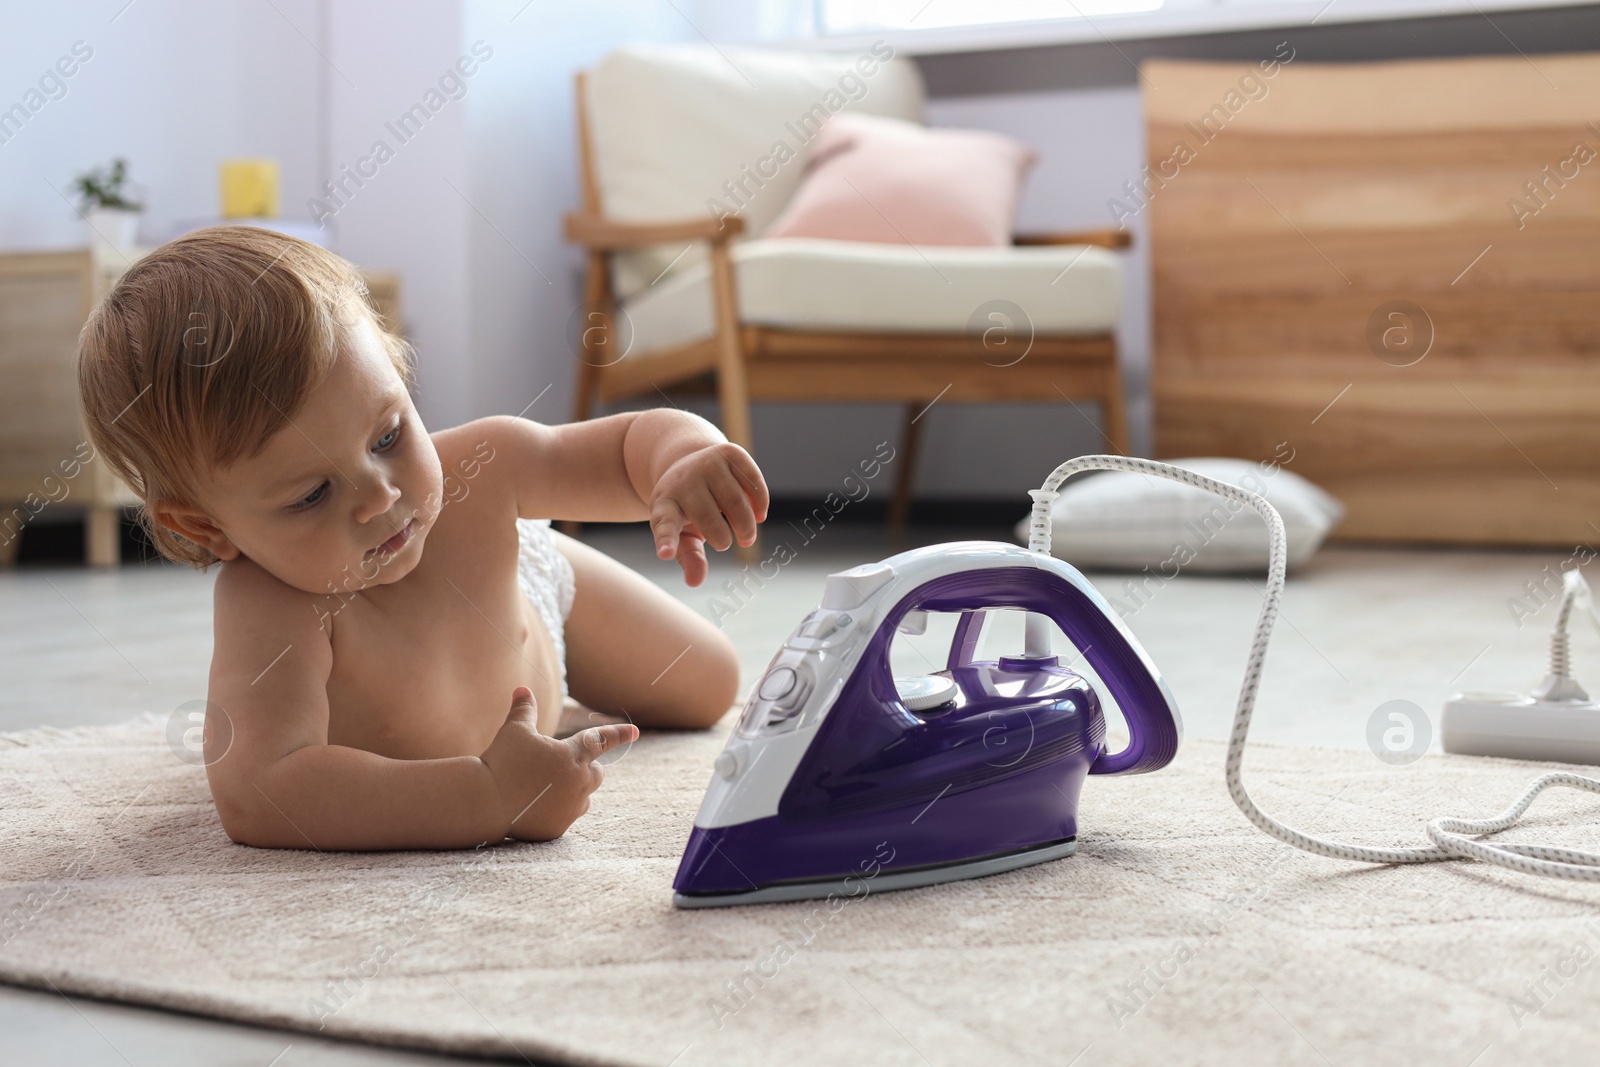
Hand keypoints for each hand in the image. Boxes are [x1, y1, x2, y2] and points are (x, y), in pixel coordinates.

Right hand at [479, 687, 637, 840]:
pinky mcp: (559, 829)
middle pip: (596, 773)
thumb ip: (524, 710)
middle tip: (560, 767)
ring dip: (572, 791)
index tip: (635, 732)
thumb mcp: (513, 731)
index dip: (619, 734)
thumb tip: (522, 689)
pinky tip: (533, 807)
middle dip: (585, 768)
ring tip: (543, 788)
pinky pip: (565, 817)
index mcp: (573, 755)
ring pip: (582, 798)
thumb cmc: (500, 762)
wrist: (485, 803)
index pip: (601, 740)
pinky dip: (555, 811)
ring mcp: (571, 808)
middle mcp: (579, 783)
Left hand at [649, 442, 769, 586]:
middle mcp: (683, 480)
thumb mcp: (682, 532)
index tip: (665, 554)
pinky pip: (753, 482)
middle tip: (728, 544)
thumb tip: (695, 582)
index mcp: (664, 504)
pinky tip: (758, 515)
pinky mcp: (729, 453)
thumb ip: (688, 557)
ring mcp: (706, 463)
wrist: (689, 461)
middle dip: (723, 538)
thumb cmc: (685, 508)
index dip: (666, 540)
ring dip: (745, 526)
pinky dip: (760, 503)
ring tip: (746, 537)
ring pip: (735, 501)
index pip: (664, 525)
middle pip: (708, 518)